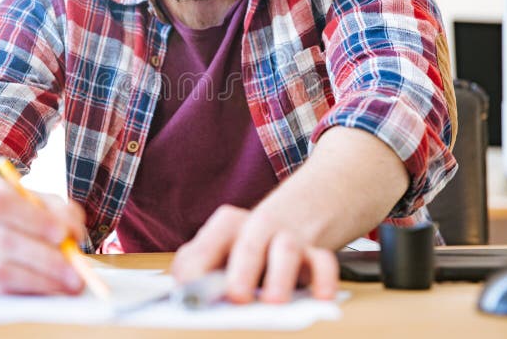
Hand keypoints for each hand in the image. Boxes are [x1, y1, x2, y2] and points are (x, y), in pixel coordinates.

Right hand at [0, 170, 86, 294]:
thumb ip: (59, 210)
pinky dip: (29, 289)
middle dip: (44, 257)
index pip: (0, 202)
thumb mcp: (35, 198)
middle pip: (2, 240)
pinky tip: (51, 287)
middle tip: (74, 269)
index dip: (33, 219)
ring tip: (68, 283)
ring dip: (40, 279)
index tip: (63, 234)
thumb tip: (73, 234)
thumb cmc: (13, 208)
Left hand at [171, 205, 337, 303]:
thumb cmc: (252, 238)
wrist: (305, 206)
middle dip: (242, 269)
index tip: (190, 288)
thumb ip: (199, 263)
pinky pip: (324, 260)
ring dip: (280, 275)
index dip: (198, 266)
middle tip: (236, 295)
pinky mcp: (316, 250)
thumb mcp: (223, 244)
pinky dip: (324, 277)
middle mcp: (258, 228)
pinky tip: (321, 295)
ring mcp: (289, 237)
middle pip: (248, 243)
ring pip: (285, 250)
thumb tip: (182, 286)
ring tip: (274, 300)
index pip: (207, 244)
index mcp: (227, 226)